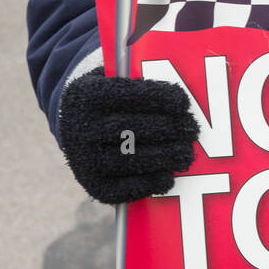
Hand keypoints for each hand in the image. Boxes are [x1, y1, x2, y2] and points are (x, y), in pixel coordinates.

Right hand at [59, 67, 199, 203]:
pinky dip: (147, 184)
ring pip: (128, 160)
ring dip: (163, 158)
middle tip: (192, 131)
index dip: (159, 98)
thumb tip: (179, 96)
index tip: (183, 102)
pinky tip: (168, 177)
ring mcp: (82, 158)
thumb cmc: (111, 99)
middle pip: (130, 129)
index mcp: (86, 94)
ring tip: (186, 154)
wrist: (75, 123)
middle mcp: (79, 127)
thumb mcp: (116, 79)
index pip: (128, 94)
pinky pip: (120, 189)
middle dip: (167, 129)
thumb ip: (142, 82)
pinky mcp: (90, 184)